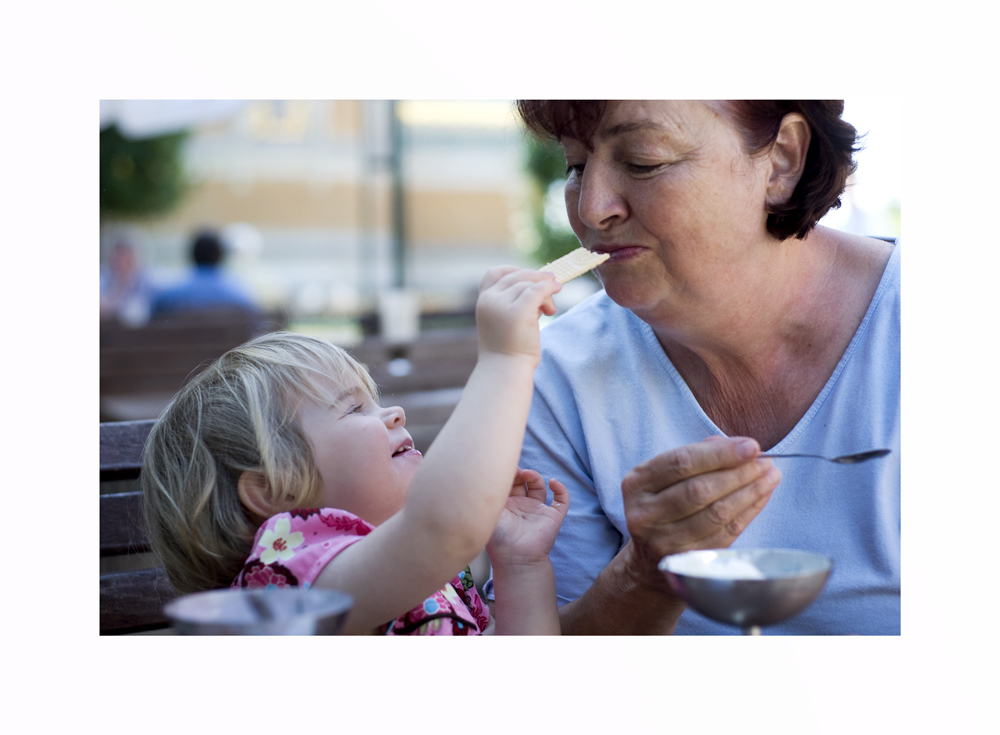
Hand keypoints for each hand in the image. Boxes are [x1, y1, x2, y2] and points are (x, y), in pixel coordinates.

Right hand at [476, 267, 560, 363]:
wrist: (505, 371)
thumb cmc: (508, 350)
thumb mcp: (505, 321)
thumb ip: (514, 303)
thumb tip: (541, 285)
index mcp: (483, 302)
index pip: (495, 273)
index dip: (515, 271)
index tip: (531, 279)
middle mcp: (489, 300)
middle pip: (517, 276)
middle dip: (536, 280)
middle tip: (551, 289)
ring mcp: (502, 305)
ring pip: (529, 284)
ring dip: (545, 290)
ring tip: (550, 309)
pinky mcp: (518, 312)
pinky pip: (538, 290)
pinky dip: (550, 287)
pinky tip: (557, 290)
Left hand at [487, 468, 568, 565]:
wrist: (514, 558)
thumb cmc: (497, 538)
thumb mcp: (488, 511)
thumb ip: (489, 493)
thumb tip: (489, 474)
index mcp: (505, 505)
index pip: (507, 483)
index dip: (507, 473)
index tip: (504, 468)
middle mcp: (521, 506)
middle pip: (523, 481)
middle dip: (519, 473)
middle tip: (515, 471)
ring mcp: (537, 511)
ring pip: (539, 487)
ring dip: (535, 477)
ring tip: (529, 475)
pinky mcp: (552, 517)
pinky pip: (561, 500)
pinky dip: (561, 489)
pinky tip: (553, 482)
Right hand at [621, 436, 780, 591]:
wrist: (648, 559)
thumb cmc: (663, 505)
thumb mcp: (664, 477)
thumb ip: (696, 457)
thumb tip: (737, 446)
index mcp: (637, 484)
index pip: (681, 462)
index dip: (720, 453)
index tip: (750, 446)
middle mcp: (645, 514)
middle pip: (700, 489)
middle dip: (739, 473)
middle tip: (764, 462)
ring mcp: (665, 540)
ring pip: (716, 512)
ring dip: (750, 492)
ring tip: (770, 477)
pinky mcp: (688, 559)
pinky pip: (726, 532)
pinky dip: (749, 512)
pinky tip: (762, 497)